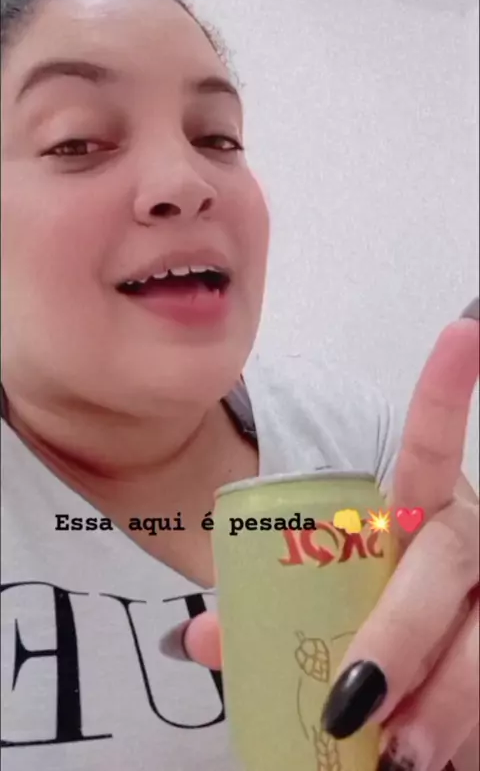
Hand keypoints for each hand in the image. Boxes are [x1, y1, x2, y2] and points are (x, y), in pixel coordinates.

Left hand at [163, 303, 478, 770]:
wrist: (422, 668)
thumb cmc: (369, 616)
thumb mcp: (319, 605)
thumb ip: (263, 613)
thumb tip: (193, 636)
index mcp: (417, 511)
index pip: (432, 444)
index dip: (446, 390)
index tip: (462, 331)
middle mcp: (466, 538)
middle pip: (445, 562)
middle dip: (402, 633)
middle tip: (357, 701)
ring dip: (445, 702)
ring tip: (401, 749)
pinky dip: (466, 729)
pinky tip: (436, 754)